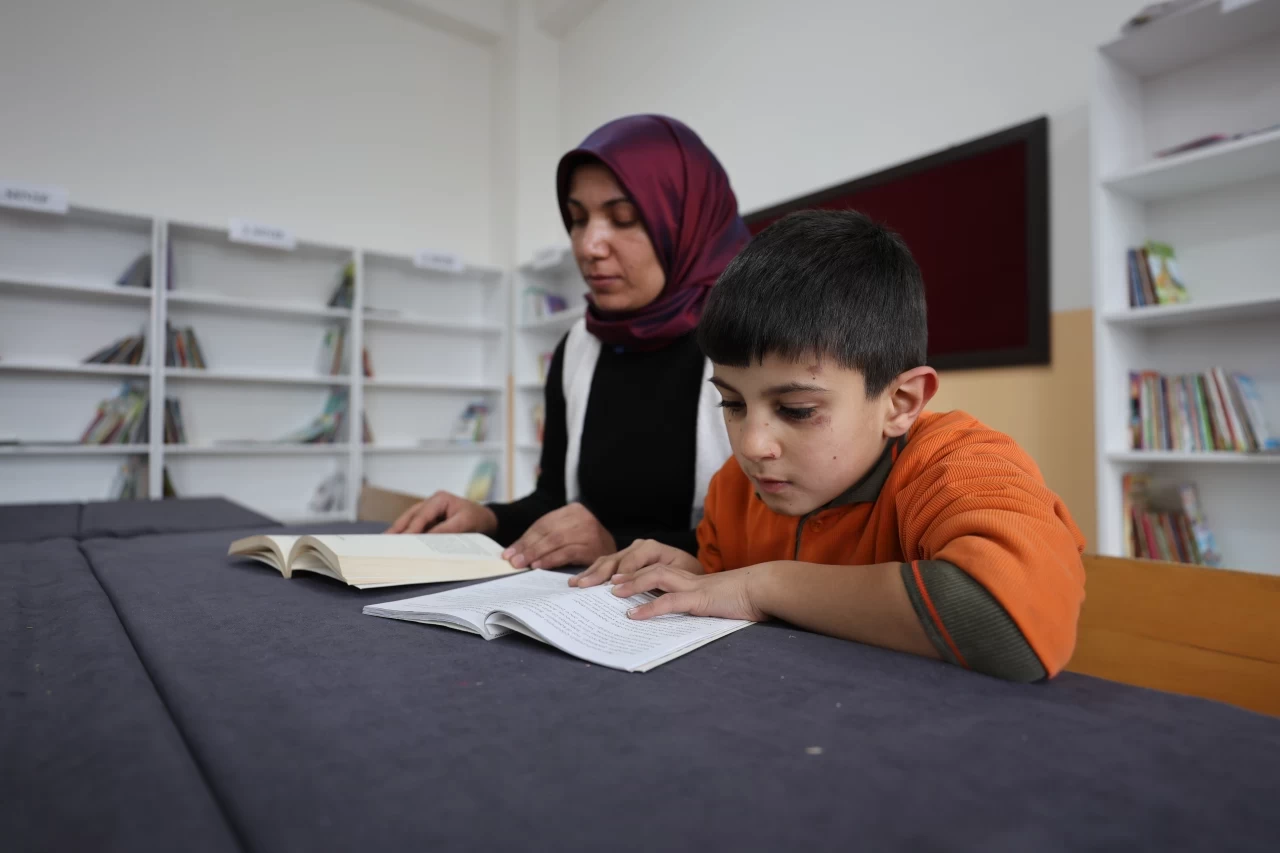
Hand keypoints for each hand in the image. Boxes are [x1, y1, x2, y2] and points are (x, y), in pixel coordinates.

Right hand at [385, 491, 497, 534]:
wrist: (487, 520)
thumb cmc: (478, 519)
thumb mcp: (464, 524)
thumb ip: (446, 530)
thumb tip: (427, 539)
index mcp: (439, 499)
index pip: (421, 516)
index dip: (410, 530)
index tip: (401, 542)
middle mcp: (431, 502)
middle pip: (411, 517)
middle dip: (398, 530)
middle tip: (384, 543)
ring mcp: (429, 510)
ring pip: (409, 521)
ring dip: (399, 533)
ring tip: (385, 544)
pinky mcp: (429, 519)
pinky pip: (415, 527)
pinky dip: (407, 535)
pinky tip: (398, 544)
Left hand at [503, 503, 615, 568]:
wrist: (618, 556)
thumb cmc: (586, 546)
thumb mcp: (567, 535)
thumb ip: (545, 540)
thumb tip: (514, 553)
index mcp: (573, 510)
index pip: (543, 524)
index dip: (524, 539)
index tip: (509, 553)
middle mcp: (583, 518)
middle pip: (549, 532)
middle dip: (528, 547)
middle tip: (513, 561)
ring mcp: (590, 532)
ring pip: (556, 541)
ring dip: (537, 554)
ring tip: (522, 564)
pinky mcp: (595, 548)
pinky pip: (568, 553)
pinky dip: (551, 559)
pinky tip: (540, 566)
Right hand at [570, 538, 701, 587]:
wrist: (691, 572)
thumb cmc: (688, 575)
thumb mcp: (681, 575)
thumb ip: (661, 578)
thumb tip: (641, 587)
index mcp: (651, 547)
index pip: (632, 560)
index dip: (621, 575)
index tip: (611, 589)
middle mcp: (637, 547)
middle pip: (614, 560)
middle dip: (598, 573)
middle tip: (583, 586)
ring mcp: (628, 553)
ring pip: (606, 562)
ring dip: (590, 573)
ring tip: (575, 584)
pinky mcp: (623, 561)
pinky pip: (605, 566)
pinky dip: (592, 574)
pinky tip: (579, 582)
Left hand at [610, 563, 771, 621]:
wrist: (767, 589)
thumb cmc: (747, 596)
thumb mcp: (718, 601)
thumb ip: (702, 604)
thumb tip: (688, 614)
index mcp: (691, 579)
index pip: (658, 570)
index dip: (636, 573)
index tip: (616, 581)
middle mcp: (689, 578)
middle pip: (651, 567)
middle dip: (626, 574)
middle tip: (604, 583)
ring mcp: (694, 586)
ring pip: (656, 577)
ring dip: (633, 584)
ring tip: (613, 594)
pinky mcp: (701, 599)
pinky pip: (671, 601)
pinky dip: (650, 608)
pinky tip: (634, 615)